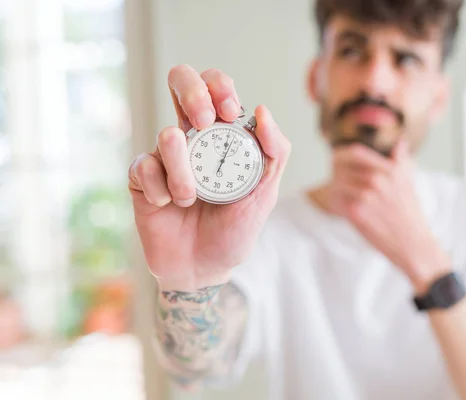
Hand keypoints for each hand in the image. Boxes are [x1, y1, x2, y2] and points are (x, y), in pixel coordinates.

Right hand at [128, 66, 290, 289]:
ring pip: (166, 134)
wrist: (203, 268)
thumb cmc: (235, 229)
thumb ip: (275, 153)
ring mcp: (165, 156)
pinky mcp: (141, 177)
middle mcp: (192, 138)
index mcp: (222, 136)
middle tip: (203, 123)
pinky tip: (167, 205)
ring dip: (183, 171)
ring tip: (190, 199)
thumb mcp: (265, 194)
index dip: (219, 87)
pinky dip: (159, 189)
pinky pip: (143, 166)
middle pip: (181, 80)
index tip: (230, 113)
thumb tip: (262, 111)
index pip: (215, 87)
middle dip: (192, 91)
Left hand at [329, 140, 449, 294]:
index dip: (341, 154)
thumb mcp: (409, 182)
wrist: (412, 243)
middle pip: (341, 166)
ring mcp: (365, 196)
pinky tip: (343, 207)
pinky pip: (336, 200)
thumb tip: (400, 141)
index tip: (337, 159)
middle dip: (336, 173)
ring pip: (336, 183)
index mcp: (389, 169)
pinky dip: (336, 202)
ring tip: (342, 195)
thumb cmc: (410, 214)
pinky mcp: (356, 213)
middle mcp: (377, 179)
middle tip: (338, 180)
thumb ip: (402, 160)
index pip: (354, 152)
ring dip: (335, 188)